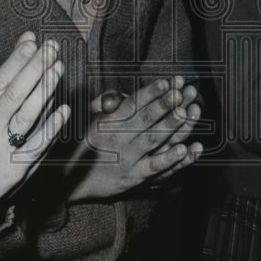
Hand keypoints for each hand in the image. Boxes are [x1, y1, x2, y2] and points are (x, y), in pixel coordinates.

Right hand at [0, 31, 68, 243]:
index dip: (15, 59)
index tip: (29, 40)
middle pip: (16, 91)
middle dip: (35, 65)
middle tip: (52, 45)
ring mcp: (3, 149)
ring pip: (28, 114)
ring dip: (46, 89)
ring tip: (59, 66)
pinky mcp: (16, 168)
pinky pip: (38, 146)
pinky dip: (52, 127)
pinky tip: (65, 109)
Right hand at [67, 76, 201, 200]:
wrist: (69, 179)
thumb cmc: (85, 141)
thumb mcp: (90, 117)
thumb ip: (106, 102)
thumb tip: (116, 98)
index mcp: (109, 121)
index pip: (133, 103)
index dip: (151, 92)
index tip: (168, 81)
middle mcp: (119, 139)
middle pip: (147, 119)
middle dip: (168, 103)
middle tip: (185, 92)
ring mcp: (128, 159)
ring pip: (155, 140)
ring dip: (175, 126)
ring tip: (191, 112)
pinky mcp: (135, 177)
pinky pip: (157, 167)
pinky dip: (173, 159)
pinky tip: (188, 149)